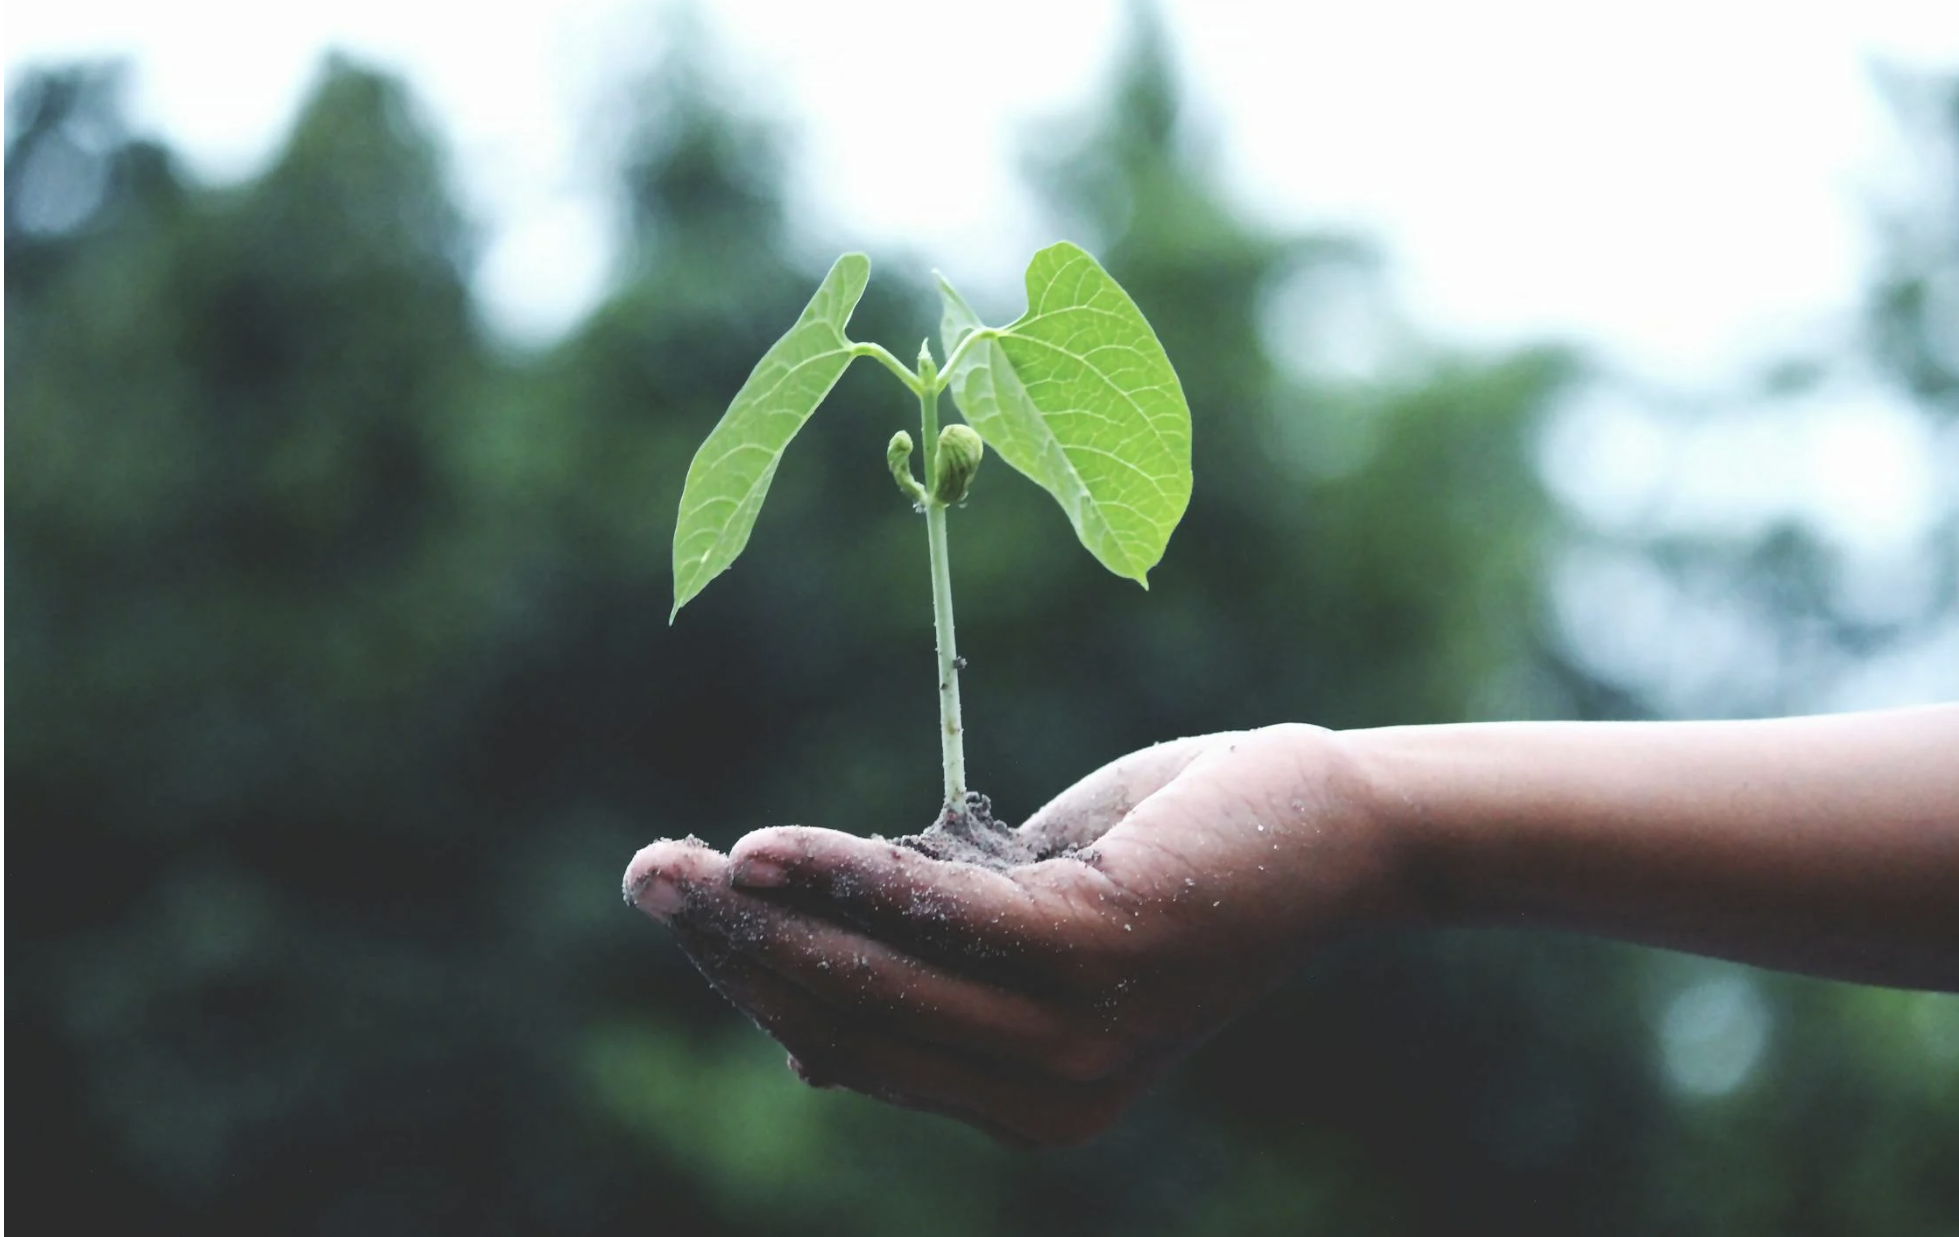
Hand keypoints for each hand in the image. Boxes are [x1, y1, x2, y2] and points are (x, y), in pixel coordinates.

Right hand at [623, 724, 1412, 1146]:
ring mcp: (1076, 1039)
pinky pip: (937, 916)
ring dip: (762, 916)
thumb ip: (934, 974)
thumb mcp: (1033, 928)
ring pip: (876, 978)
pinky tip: (764, 849)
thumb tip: (799, 1040)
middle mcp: (1049, 1099)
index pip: (855, 1048)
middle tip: (644, 877)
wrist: (1330, 826)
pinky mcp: (1098, 956)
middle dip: (733, 950)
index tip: (686, 910)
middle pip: (848, 1021)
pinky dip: (844, 877)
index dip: (757, 982)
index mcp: (1027, 1102)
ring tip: (674, 864)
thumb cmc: (1172, 861)